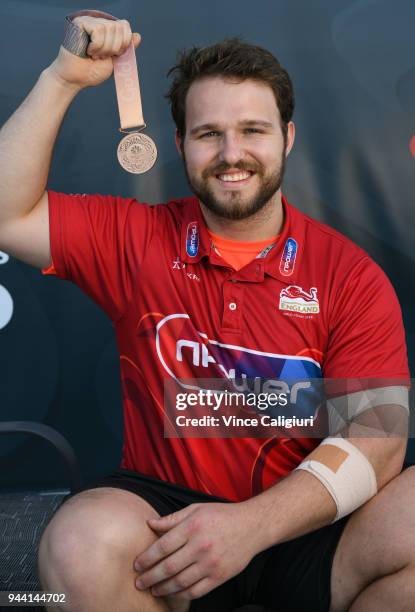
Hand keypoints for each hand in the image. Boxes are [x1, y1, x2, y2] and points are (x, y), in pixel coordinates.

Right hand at [49, 16, 140, 89]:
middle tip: (101, 56)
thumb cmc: (92, 71)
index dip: (124, 43)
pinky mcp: (81, 23)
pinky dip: (96, 45)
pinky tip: (88, 50)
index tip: (114, 55)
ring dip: (104, 48)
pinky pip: (99, 30)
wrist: (76, 79)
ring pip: (109, 28)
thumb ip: (126, 48)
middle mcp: (100, 22)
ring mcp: (90, 21)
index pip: (125, 26)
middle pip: (119, 27)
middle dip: (114, 47)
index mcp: (108, 31)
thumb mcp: (115, 61)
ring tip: (94, 55)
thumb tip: (138, 35)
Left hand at [134, 502, 259, 601]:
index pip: (162, 546)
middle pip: (168, 567)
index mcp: (193, 526)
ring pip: (180, 582)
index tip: (136, 565)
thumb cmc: (221, 515)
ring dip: (162, 588)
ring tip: (152, 589)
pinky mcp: (219, 576)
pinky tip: (172, 593)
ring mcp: (211, 563)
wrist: (252, 526)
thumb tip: (150, 524)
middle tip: (139, 582)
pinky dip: (181, 594)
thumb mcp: (196, 509)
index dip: (146, 558)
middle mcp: (200, 546)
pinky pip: (195, 591)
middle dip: (149, 577)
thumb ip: (172, 519)